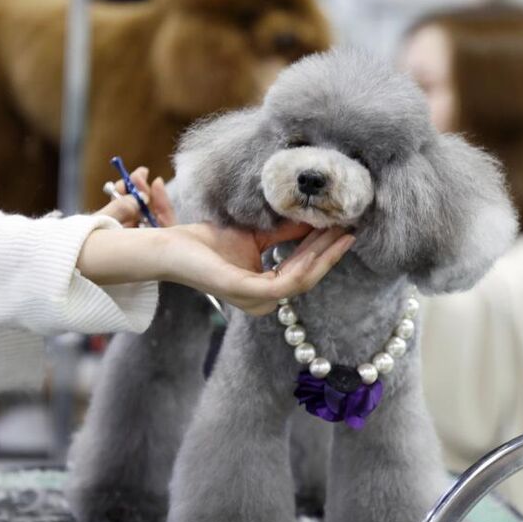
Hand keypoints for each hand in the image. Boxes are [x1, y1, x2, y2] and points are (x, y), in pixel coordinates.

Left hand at [79, 173, 354, 314]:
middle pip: (307, 277)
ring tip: (339, 231)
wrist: (172, 247)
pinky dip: (305, 263)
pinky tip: (319, 243)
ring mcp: (254, 300)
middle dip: (330, 251)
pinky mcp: (245, 292)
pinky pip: (285, 282)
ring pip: (301, 280)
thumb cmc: (207, 243)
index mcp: (264, 291)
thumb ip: (285, 233)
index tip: (344, 229)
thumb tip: (315, 219)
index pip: (303, 273)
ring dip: (323, 255)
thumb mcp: (256, 235)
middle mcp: (262, 301)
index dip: (326, 252)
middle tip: (350, 227)